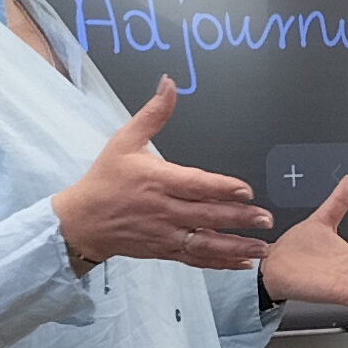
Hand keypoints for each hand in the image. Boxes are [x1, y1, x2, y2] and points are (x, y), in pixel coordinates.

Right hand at [53, 82, 274, 272]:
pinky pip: (196, 258)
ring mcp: (165, 233)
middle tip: (265, 217)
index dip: (222, 188)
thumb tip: (169, 85)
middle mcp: (163, 210)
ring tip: (261, 247)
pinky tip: (241, 262)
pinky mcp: (164, 250)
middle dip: (239, 218)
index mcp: (157, 181)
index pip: (195, 185)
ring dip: (235, 246)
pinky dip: (219, 262)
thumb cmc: (104, 180)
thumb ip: (153, 114)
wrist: (82, 221)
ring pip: (205, 242)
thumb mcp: (124, 140)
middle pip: (207, 216)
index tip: (246, 190)